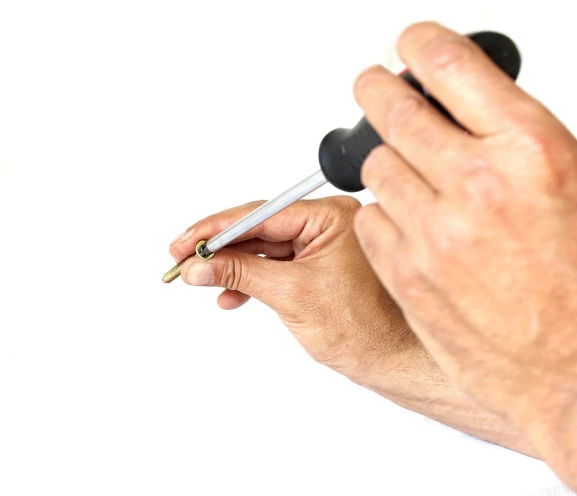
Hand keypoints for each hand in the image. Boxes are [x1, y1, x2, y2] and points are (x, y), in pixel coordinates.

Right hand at [169, 196, 412, 383]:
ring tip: (199, 280)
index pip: (261, 213)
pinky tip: (229, 295)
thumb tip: (199, 265)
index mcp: (331, 216)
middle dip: (219, 247)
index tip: (186, 242)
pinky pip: (274, 267)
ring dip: (231, 266)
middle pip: (258, 228)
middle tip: (182, 258)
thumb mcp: (292, 295)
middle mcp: (328, 224)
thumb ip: (241, 273)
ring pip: (263, 249)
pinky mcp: (317, 269)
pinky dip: (249, 280)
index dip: (217, 228)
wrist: (395, 362)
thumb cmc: (365, 329)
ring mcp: (322, 246)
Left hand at [351, 21, 576, 493]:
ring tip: (412, 180)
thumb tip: (459, 109)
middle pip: (393, 110)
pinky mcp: (408, 274)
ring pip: (376, 167)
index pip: (449, 64)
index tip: (409, 45)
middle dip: (376, 91)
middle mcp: (477, 183)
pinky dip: (385, 219)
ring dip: (389, 166)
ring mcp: (436, 231)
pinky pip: (370, 222)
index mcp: (529, 147)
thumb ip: (508, 138)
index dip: (419, 45)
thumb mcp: (571, 179)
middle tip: (371, 88)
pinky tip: (410, 229)